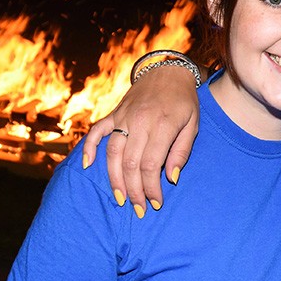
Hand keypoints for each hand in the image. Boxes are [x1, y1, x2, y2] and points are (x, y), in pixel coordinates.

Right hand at [80, 65, 199, 213]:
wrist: (168, 71)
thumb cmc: (184, 102)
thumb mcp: (193, 125)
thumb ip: (182, 152)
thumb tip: (171, 178)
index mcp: (162, 125)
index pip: (151, 165)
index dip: (151, 188)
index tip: (155, 203)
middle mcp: (140, 122)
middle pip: (131, 163)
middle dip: (134, 190)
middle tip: (139, 209)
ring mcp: (124, 117)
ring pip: (113, 153)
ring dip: (114, 179)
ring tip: (120, 199)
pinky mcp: (114, 114)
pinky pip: (97, 131)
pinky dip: (89, 147)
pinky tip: (88, 165)